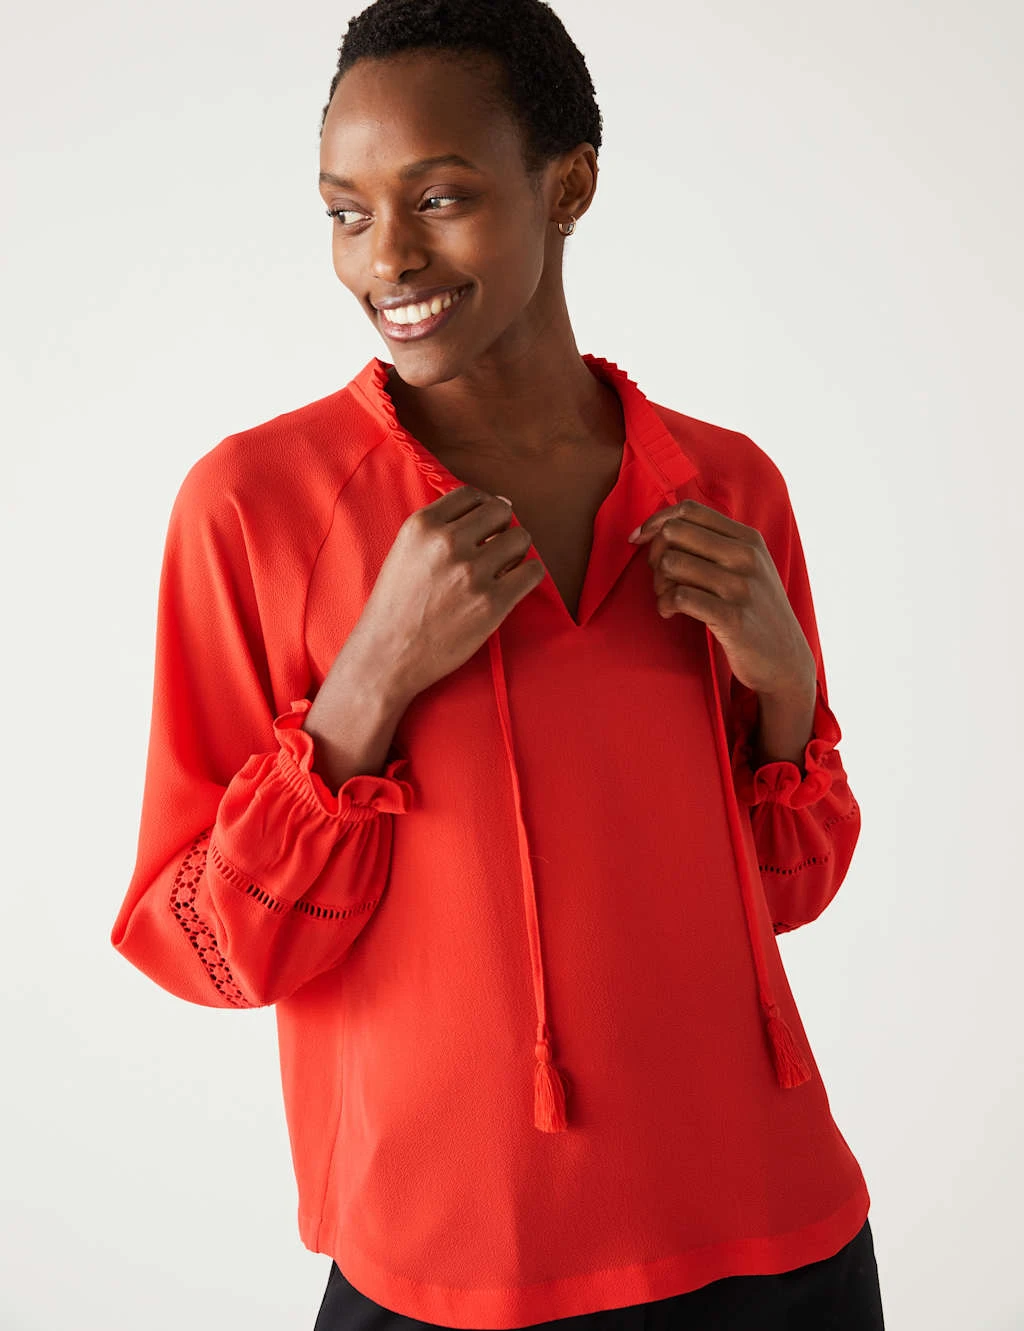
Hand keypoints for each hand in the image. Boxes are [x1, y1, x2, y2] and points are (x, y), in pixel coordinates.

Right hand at [348, 486, 546, 702]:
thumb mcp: (406, 551)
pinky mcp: (492, 603)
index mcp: (422, 526)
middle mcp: (447, 544)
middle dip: (502, 527)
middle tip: (495, 548)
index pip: (472, 495)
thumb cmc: (396, 606)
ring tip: (503, 568)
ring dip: (517, 551)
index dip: (483, 508)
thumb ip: (443, 527)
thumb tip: (503, 505)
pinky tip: (514, 584)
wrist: (387, 656)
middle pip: (502, 511)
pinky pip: (533, 572)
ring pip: (521, 539)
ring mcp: (471, 574)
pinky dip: (528, 575)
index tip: (483, 526)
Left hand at [628, 499, 814, 697]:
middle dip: (655, 554)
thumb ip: (716, 544)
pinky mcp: (732, 618)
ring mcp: (741, 587)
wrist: (785, 660)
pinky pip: (679, 596)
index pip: (689, 510)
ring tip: (666, 598)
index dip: (655, 521)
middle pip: (674, 532)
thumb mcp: (749, 568)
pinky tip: (669, 613)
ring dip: (658, 583)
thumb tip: (662, 527)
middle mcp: (747, 557)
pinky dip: (664, 604)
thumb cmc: (756, 611)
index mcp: (748, 539)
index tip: (639, 540)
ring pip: (672, 563)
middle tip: (661, 578)